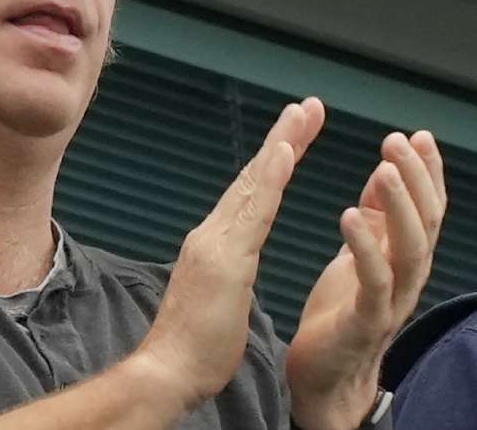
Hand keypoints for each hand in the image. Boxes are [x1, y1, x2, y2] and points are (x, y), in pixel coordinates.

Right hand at [132, 98, 325, 410]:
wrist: (168, 370)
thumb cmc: (195, 347)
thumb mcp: (221, 301)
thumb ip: (229, 276)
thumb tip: (235, 270)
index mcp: (216, 245)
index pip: (252, 195)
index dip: (274, 162)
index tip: (295, 134)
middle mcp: (212, 234)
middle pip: (253, 178)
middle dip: (282, 139)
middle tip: (308, 105)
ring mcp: (216, 243)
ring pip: (254, 184)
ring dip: (280, 145)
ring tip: (303, 113)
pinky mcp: (224, 258)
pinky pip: (254, 211)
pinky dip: (269, 177)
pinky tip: (285, 151)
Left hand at [286, 131, 447, 429]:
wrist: (324, 377)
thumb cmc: (340, 313)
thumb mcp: (359, 254)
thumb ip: (376, 218)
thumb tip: (386, 171)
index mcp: (403, 257)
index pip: (428, 208)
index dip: (428, 172)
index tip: (419, 134)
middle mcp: (408, 277)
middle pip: (427, 222)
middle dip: (417, 178)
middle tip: (398, 140)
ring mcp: (392, 301)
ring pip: (411, 248)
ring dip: (400, 206)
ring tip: (384, 169)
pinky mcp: (366, 322)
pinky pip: (374, 282)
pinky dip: (365, 247)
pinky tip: (349, 215)